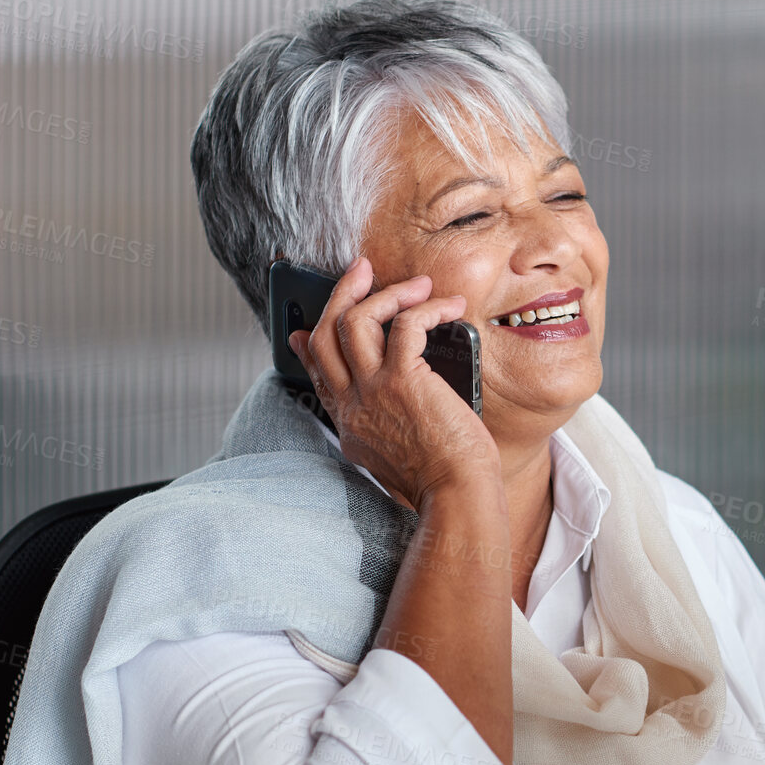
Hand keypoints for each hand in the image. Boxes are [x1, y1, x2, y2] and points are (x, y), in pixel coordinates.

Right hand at [288, 255, 497, 508]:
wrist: (456, 496)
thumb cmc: (443, 478)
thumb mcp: (395, 456)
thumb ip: (383, 427)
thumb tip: (391, 403)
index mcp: (348, 423)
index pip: (318, 372)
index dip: (310, 341)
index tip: (308, 324)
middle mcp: (351, 404)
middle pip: (325, 333)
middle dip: (341, 294)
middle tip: (361, 269)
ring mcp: (372, 391)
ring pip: (356, 320)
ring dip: (387, 292)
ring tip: (419, 284)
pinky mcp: (403, 381)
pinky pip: (405, 324)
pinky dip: (427, 308)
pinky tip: (450, 307)